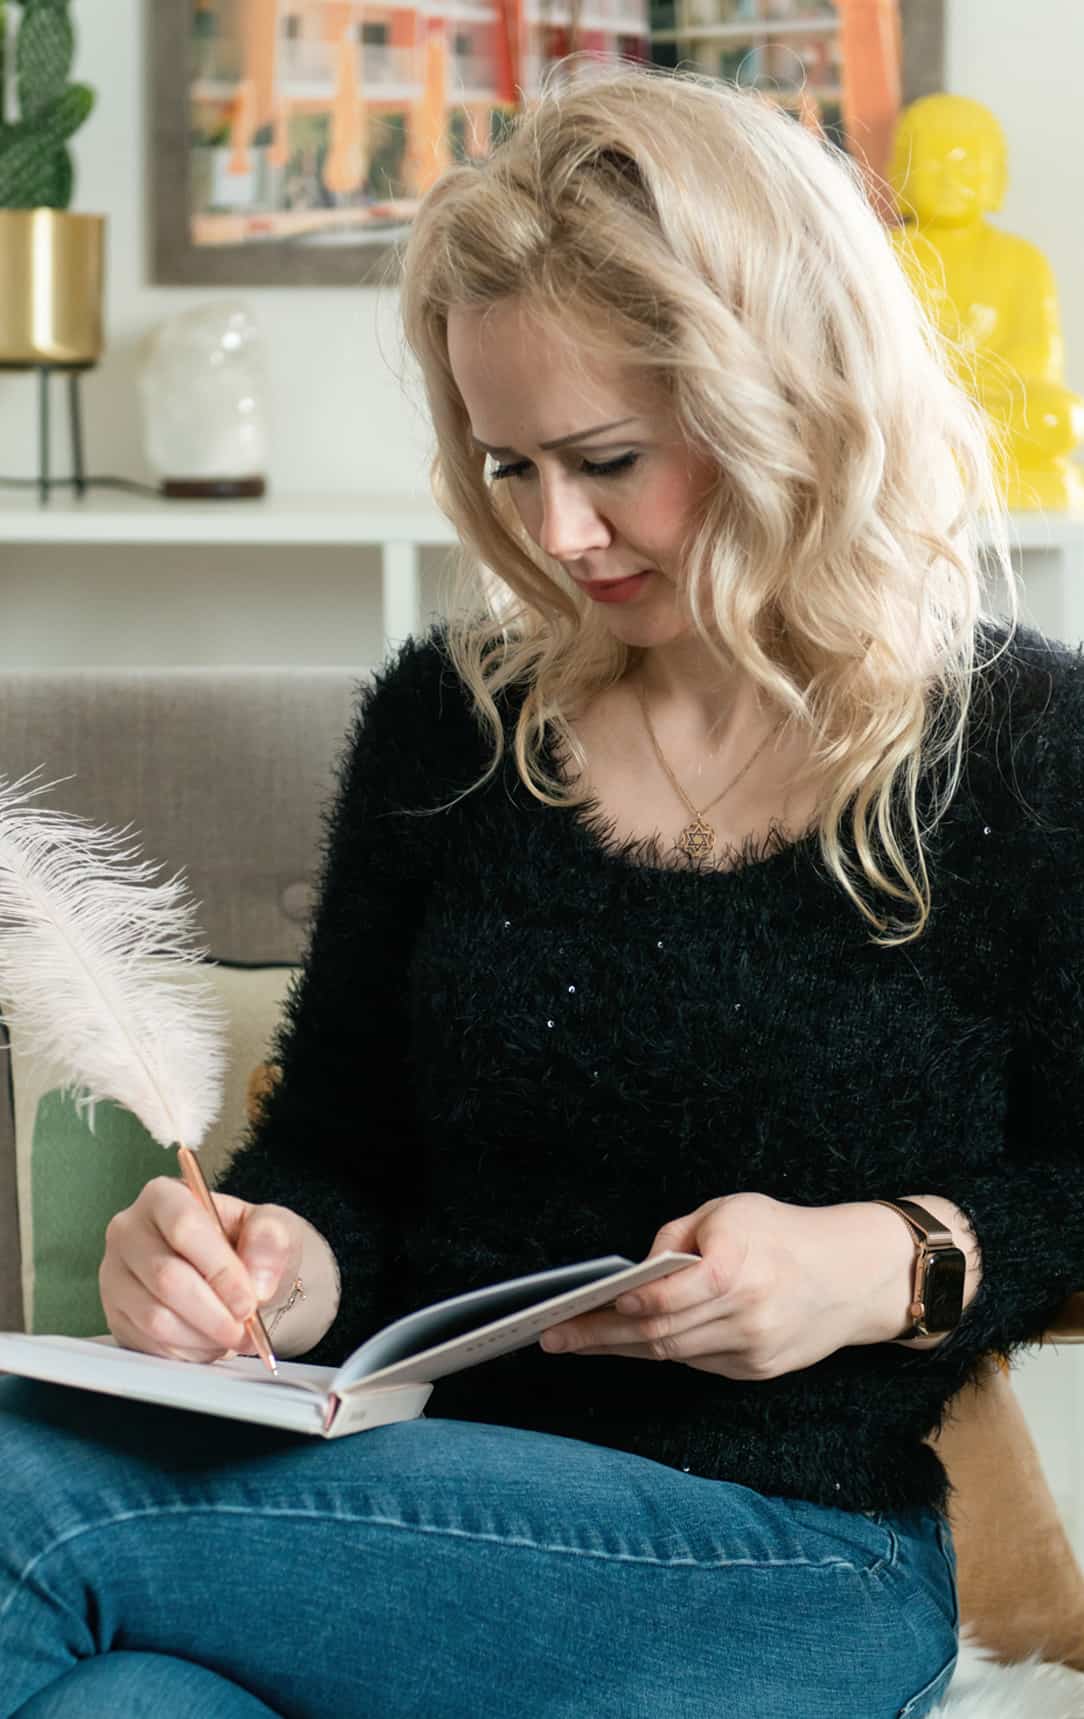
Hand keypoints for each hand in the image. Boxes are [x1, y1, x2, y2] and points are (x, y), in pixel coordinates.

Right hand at [100, 1176, 303, 1363]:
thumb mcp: (272, 1226)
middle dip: (214, 1313)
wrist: (233, 1274)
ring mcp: (115, 1276)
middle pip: (166, 1278)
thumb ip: (271, 1241)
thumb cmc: (247, 1243)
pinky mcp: (115, 1316)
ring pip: (155, 1318)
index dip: (219, 1270)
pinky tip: (209, 1342)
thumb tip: (257, 1284)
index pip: (184, 1228)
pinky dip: (187, 1352)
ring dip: (202, 1337)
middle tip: (245, 1328)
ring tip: (232, 1336)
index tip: (248, 1301)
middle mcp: (128, 1232)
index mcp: (162, 1196)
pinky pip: (148, 1345)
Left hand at [538, 1193, 898, 1380]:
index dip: (621, 1309)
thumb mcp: (728, 1209)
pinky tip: (632, 1343)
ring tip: (580, 1341)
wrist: (855, 1274)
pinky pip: (698, 1362)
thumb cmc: (783, 1232)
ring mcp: (753, 1350)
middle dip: (601, 1339)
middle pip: (658, 1336)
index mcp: (736, 1269)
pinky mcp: (759, 1371)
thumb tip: (634, 1274)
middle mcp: (745, 1316)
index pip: (665, 1299)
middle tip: (555, 1338)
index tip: (582, 1309)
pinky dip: (664, 1352)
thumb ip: (676, 1236)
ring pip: (674, 1355)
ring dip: (623, 1350)